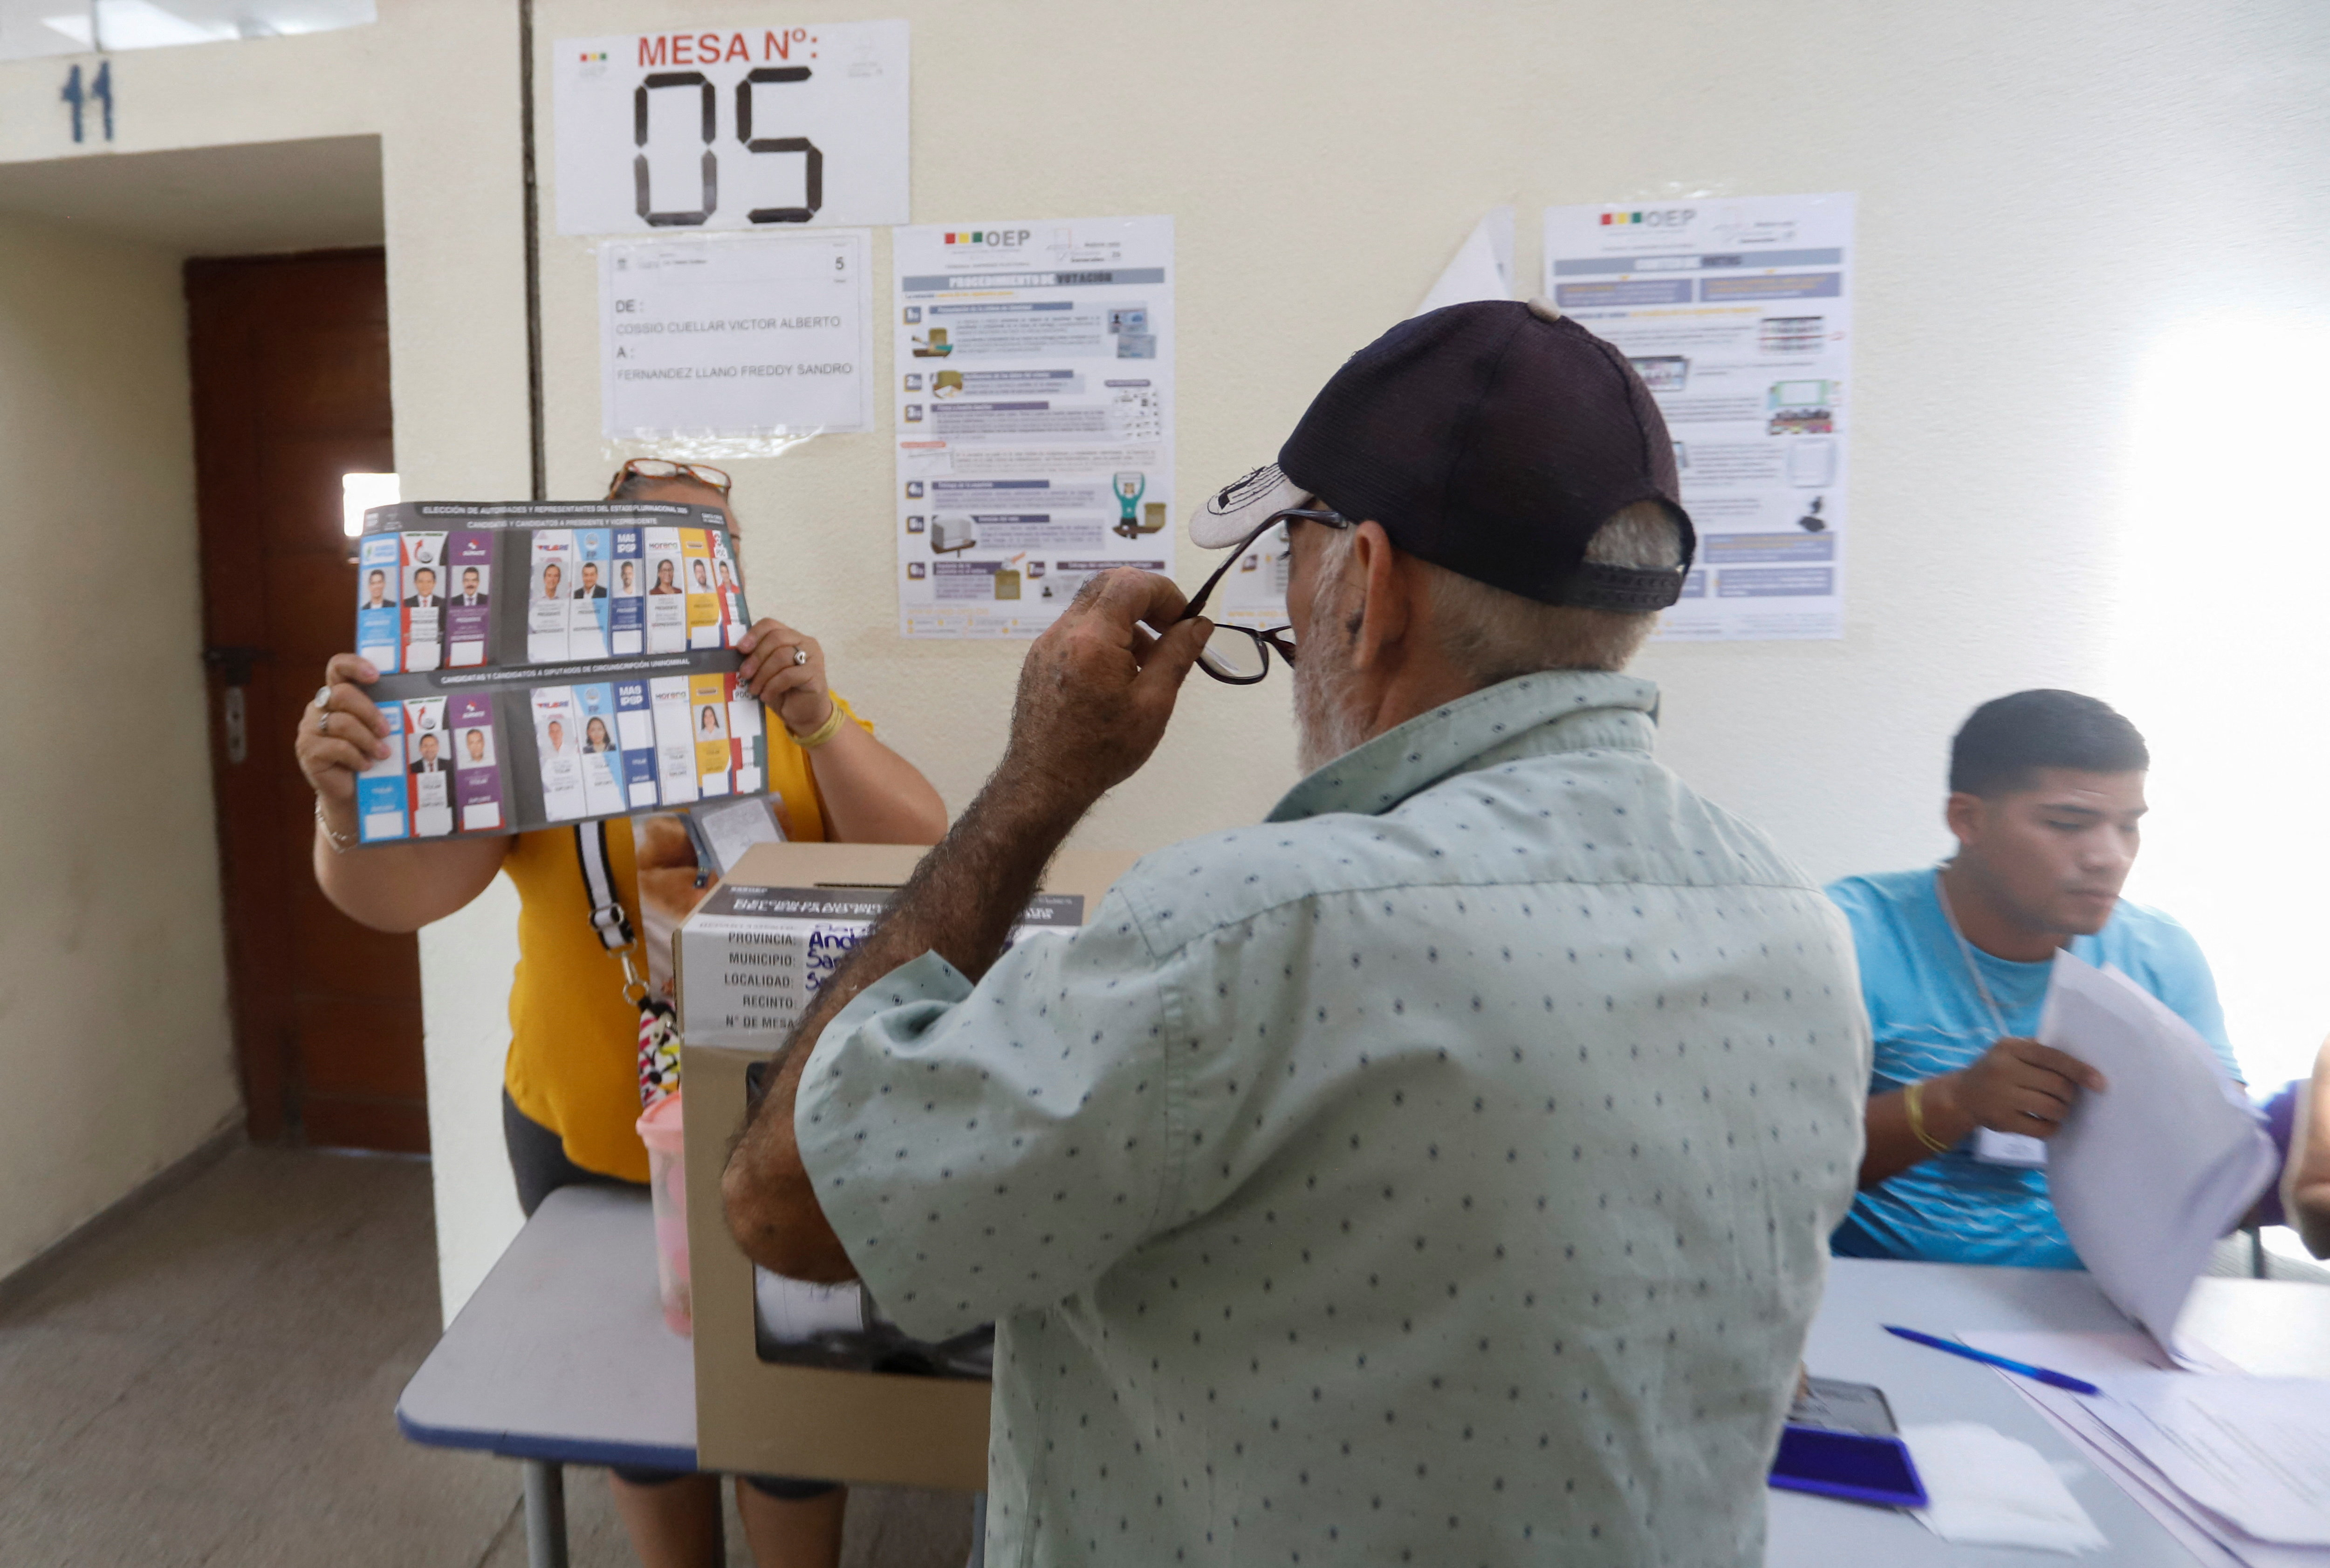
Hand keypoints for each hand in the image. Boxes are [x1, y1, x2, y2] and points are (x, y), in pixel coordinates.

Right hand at [296, 653, 392, 807]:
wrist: (351, 790)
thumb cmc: (368, 755)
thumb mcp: (377, 731)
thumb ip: (385, 715)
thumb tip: (416, 708)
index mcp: (337, 695)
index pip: (337, 668)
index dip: (354, 666)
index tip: (375, 676)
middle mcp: (319, 706)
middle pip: (342, 694)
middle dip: (370, 712)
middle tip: (387, 730)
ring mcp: (310, 728)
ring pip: (341, 723)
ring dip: (367, 739)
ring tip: (383, 753)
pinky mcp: (308, 750)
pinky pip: (336, 747)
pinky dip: (356, 756)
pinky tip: (366, 765)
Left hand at [736, 618, 830, 734]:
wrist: (804, 714)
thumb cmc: (784, 692)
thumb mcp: (766, 672)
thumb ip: (758, 659)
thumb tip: (736, 654)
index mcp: (792, 637)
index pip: (771, 625)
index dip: (754, 634)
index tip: (741, 649)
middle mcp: (805, 642)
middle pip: (776, 638)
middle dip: (756, 657)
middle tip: (744, 674)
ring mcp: (813, 656)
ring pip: (781, 656)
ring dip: (763, 674)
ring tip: (754, 690)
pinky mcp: (815, 673)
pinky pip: (788, 675)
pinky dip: (773, 686)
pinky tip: (766, 696)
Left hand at [994, 569, 1209, 818]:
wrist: (1045, 782)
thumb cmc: (1100, 751)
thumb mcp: (1153, 703)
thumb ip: (1178, 654)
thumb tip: (1198, 624)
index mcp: (1092, 639)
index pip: (1132, 583)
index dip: (1166, 593)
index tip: (1184, 620)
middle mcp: (1064, 632)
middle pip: (1109, 584)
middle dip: (1147, 599)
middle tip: (1169, 630)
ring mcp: (1047, 643)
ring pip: (1093, 605)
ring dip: (1127, 619)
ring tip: (1147, 662)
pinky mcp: (1040, 658)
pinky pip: (1077, 628)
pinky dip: (1105, 635)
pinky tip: (1118, 674)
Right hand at [1932, 1037, 2108, 1140]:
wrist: (1961, 1096)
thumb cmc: (1995, 1070)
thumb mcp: (2010, 1051)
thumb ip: (2039, 1052)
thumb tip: (2081, 1065)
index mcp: (2010, 1048)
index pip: (2052, 1057)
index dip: (2079, 1070)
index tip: (2100, 1083)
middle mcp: (2004, 1070)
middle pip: (2057, 1085)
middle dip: (2070, 1094)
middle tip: (2067, 1097)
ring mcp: (2002, 1097)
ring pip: (2052, 1108)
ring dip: (2063, 1111)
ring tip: (2057, 1110)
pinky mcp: (2003, 1121)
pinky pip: (2041, 1129)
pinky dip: (2051, 1127)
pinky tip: (2048, 1123)